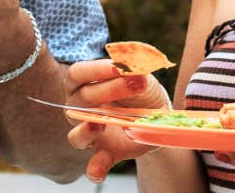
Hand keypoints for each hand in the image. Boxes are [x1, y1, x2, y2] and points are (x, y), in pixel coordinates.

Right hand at [64, 59, 170, 182]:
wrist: (159, 115)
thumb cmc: (141, 89)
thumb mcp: (141, 72)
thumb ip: (134, 66)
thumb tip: (130, 63)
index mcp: (84, 83)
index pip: (77, 74)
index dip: (95, 70)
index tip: (117, 66)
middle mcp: (80, 109)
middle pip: (82, 100)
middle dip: (109, 90)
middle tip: (136, 84)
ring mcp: (91, 133)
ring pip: (76, 136)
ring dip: (86, 131)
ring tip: (101, 125)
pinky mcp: (105, 152)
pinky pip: (94, 164)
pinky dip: (95, 168)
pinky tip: (98, 171)